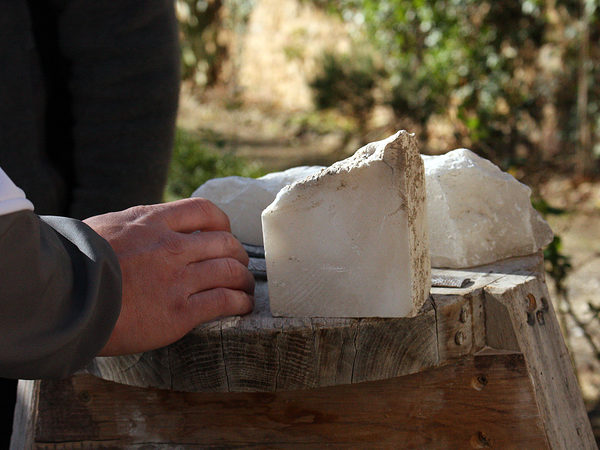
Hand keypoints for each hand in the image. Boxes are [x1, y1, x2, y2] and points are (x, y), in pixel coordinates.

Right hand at [84, 198, 254, 355]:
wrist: (60, 299)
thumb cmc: (74, 264)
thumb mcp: (106, 228)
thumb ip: (135, 227)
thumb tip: (145, 227)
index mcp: (153, 222)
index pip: (204, 211)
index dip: (222, 223)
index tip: (225, 234)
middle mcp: (171, 247)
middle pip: (225, 243)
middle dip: (238, 255)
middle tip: (239, 266)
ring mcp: (177, 279)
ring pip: (230, 272)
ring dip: (244, 281)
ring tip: (246, 289)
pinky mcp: (179, 312)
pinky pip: (224, 302)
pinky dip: (240, 303)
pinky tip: (243, 307)